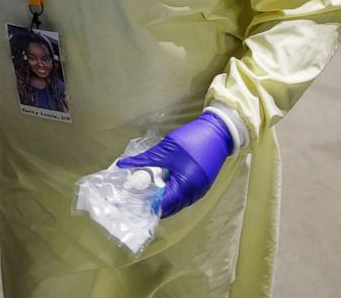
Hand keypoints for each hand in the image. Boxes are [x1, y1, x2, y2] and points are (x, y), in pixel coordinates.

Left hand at [117, 112, 232, 217]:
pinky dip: (169, 194)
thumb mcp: (165, 149)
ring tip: (143, 191)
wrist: (218, 132)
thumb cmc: (192, 140)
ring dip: (160, 199)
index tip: (128, 200)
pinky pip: (181, 197)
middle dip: (151, 203)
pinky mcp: (200, 186)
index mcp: (185, 187)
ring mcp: (198, 192)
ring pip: (175, 203)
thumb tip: (122, 165)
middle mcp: (193, 195)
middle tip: (133, 196)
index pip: (161, 204)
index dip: (144, 203)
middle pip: (168, 208)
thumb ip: (143, 160)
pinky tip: (158, 186)